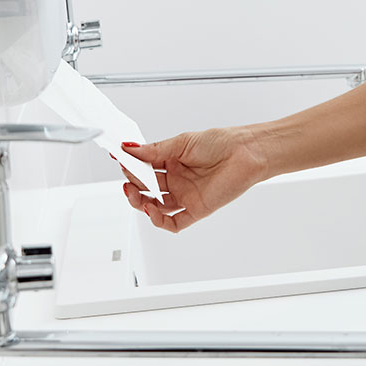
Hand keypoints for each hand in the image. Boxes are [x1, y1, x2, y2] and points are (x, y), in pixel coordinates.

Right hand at [115, 126, 271, 232]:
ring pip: (155, 206)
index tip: (118, 158)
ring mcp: (185, 196)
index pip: (144, 168)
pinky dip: (158, 220)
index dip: (130, 166)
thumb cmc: (221, 143)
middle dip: (133, 183)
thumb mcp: (182, 142)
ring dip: (140, 202)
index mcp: (172, 161)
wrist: (246, 153)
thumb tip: (129, 148)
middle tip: (127, 176)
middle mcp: (177, 180)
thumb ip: (155, 151)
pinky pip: (173, 222)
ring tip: (133, 192)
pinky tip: (150, 210)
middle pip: (147, 188)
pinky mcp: (196, 210)